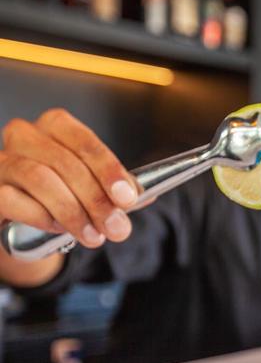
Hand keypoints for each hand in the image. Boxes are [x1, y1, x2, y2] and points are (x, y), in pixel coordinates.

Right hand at [0, 108, 138, 248]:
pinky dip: (41, 216)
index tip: (128, 198)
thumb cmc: (61, 191)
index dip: (108, 170)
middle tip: (117, 228)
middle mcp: (25, 136)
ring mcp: (2, 160)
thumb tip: (145, 195)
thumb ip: (116, 189)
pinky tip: (57, 229)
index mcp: (55, 126)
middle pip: (65, 163)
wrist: (22, 216)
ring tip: (94, 236)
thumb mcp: (92, 186)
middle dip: (96, 200)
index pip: (84, 141)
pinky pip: (12, 199)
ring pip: (39, 179)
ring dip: (73, 212)